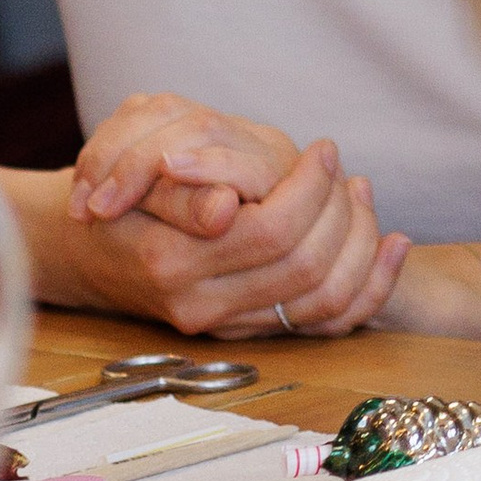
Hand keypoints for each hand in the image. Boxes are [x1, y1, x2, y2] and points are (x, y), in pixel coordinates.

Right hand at [63, 94, 408, 336]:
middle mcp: (201, 305)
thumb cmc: (114, 198)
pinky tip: (394, 244)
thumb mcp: (133, 176)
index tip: (322, 150)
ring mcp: (225, 325)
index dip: (309, 186)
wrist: (86, 251)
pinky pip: (326, 322)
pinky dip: (372, 285)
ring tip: (357, 190)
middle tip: (337, 164)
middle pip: (306, 265)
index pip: (270, 231)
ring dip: (359, 240)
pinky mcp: (247, 329)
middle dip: (338, 208)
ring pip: (324, 297)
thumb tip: (228, 206)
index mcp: (173, 260)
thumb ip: (180, 190)